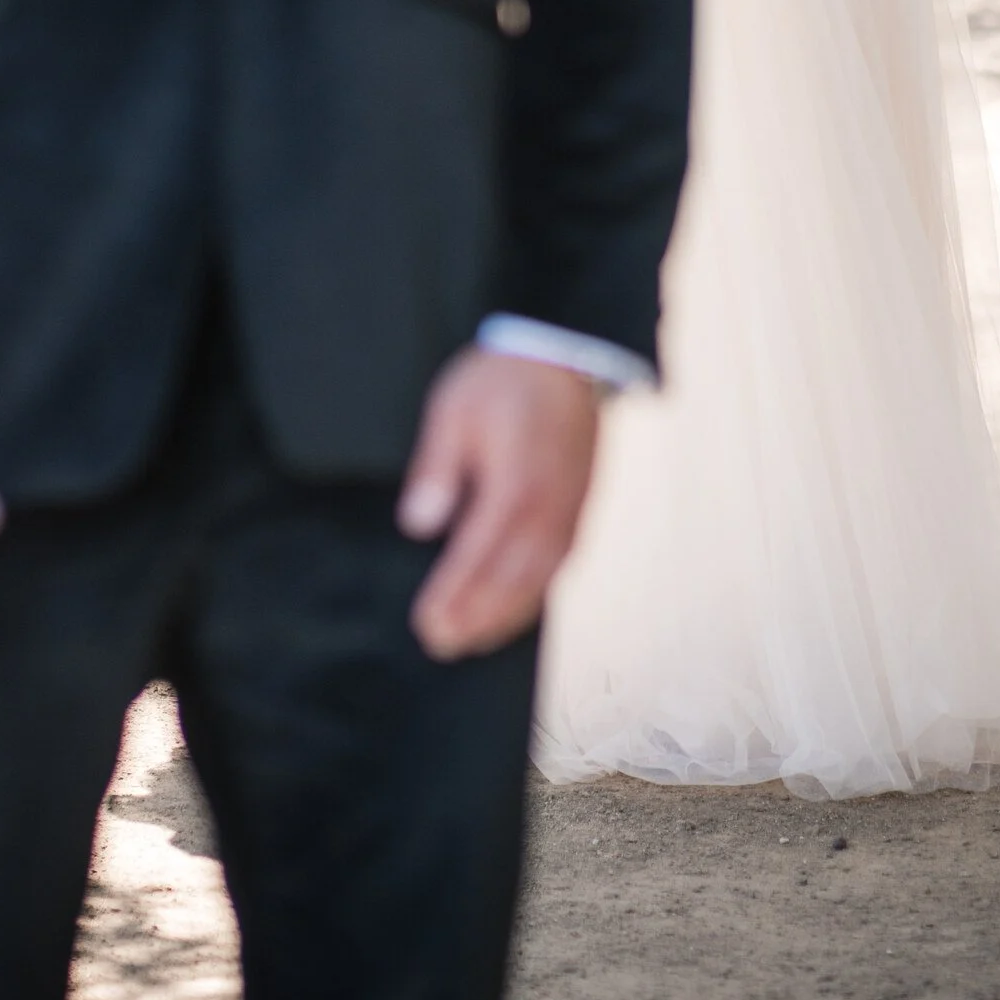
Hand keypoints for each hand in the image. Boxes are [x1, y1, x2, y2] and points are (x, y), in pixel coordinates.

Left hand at [397, 348, 599, 661]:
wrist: (566, 354)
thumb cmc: (504, 379)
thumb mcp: (454, 409)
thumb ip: (436, 469)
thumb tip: (418, 526)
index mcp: (514, 483)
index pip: (477, 555)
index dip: (452, 594)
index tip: (425, 622)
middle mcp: (548, 506)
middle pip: (510, 578)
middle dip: (476, 616)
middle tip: (441, 645)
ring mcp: (570, 509)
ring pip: (539, 578)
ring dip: (505, 614)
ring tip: (472, 641)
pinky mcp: (581, 506)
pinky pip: (559, 563)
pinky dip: (535, 592)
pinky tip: (516, 606)